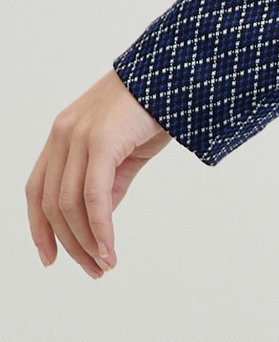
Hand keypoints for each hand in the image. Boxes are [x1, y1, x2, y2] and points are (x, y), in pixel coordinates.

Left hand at [24, 70, 170, 275]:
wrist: (178, 71)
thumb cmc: (156, 106)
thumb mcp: (124, 150)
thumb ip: (108, 182)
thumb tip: (99, 221)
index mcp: (62, 135)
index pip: (37, 190)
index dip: (39, 229)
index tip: (51, 259)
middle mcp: (62, 135)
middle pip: (50, 204)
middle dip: (69, 244)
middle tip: (93, 269)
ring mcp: (78, 136)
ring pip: (68, 204)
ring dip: (86, 242)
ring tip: (105, 263)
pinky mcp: (100, 140)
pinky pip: (93, 196)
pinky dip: (100, 227)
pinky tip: (110, 247)